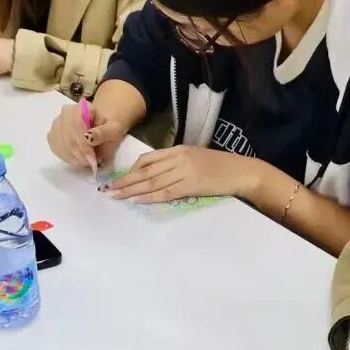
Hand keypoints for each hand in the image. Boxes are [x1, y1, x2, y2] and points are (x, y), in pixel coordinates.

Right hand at [47, 103, 125, 172]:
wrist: (101, 126)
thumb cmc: (108, 128)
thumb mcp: (113, 128)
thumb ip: (103, 132)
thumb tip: (88, 137)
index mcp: (80, 108)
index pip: (76, 126)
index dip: (83, 146)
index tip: (93, 160)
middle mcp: (64, 114)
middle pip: (67, 138)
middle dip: (80, 154)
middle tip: (92, 164)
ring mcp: (56, 125)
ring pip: (60, 145)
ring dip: (74, 158)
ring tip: (88, 162)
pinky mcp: (52, 136)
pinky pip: (56, 150)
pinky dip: (68, 158)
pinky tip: (79, 160)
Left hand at [105, 145, 259, 202]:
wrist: (243, 171)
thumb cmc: (224, 167)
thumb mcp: (198, 158)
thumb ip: (179, 163)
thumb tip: (160, 174)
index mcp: (180, 149)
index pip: (148, 158)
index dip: (131, 169)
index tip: (120, 178)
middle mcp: (179, 158)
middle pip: (145, 170)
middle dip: (124, 180)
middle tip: (107, 189)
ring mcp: (185, 171)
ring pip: (151, 181)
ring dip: (131, 190)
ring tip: (115, 196)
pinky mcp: (191, 185)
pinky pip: (165, 192)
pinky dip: (149, 196)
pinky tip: (137, 200)